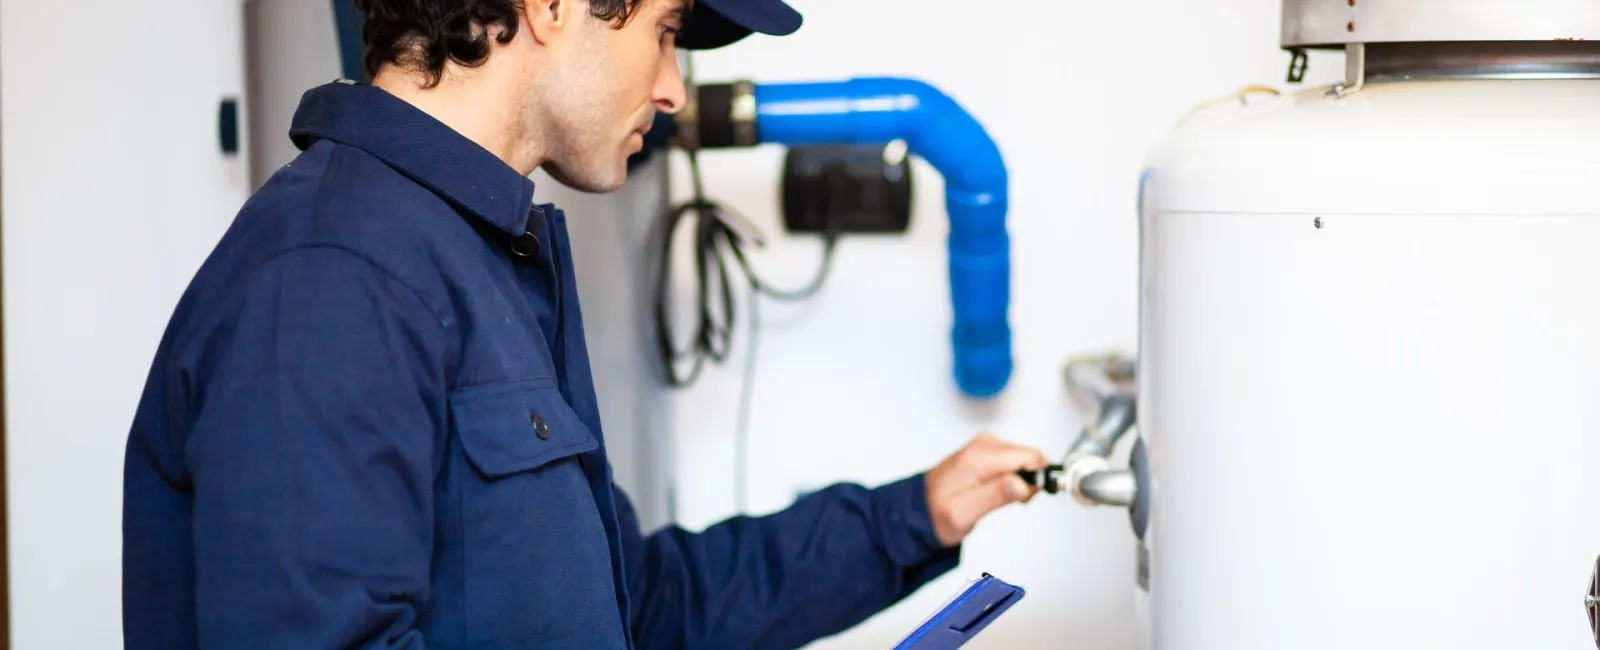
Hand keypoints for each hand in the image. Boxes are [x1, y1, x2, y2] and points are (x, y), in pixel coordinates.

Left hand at [923, 433, 1049, 546]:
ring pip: (1025, 459)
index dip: (1035, 480)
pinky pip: (1015, 460)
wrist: (921, 507)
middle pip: (1030, 457)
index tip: (1023, 498)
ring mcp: (986, 444)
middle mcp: (984, 444)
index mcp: (980, 457)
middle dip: (1029, 482)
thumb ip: (995, 496)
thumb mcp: (965, 513)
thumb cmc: (939, 512)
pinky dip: (1015, 477)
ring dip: (1022, 481)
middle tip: (1011, 501)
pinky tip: (998, 490)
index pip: (1030, 458)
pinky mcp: (988, 450)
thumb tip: (1023, 484)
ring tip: (999, 498)